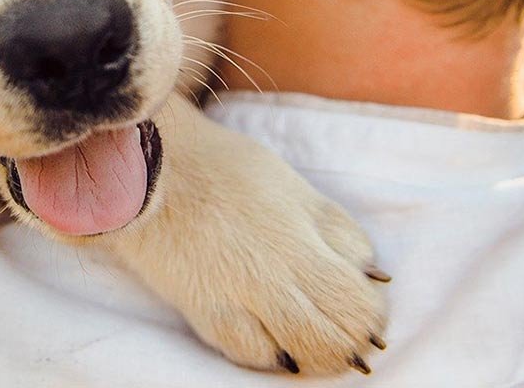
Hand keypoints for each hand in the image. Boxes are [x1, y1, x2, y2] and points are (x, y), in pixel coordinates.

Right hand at [106, 93, 389, 374]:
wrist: (152, 168)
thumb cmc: (226, 168)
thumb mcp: (294, 187)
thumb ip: (334, 229)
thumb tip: (372, 273)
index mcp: (304, 235)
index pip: (359, 296)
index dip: (372, 312)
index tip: (369, 310)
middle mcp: (278, 271)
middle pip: (338, 330)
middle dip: (353, 340)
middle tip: (354, 340)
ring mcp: (241, 296)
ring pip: (302, 351)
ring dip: (321, 356)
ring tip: (322, 350)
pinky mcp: (206, 311)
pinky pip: (251, 353)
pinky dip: (273, 356)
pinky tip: (280, 350)